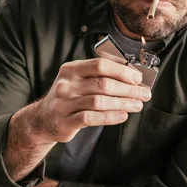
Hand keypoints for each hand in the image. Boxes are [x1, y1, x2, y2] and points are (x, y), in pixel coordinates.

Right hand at [28, 58, 151, 142]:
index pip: (100, 65)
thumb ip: (99, 76)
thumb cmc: (68, 99)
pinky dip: (110, 117)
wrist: (43, 120)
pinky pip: (91, 118)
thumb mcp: (78, 81)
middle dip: (128, 89)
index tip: (138, 78)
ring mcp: (64, 103)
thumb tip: (132, 76)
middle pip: (103, 84)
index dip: (121, 71)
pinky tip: (122, 116)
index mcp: (71, 69)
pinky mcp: (66, 122)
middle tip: (144, 94)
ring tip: (137, 105)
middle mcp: (66, 84)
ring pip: (99, 101)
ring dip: (123, 103)